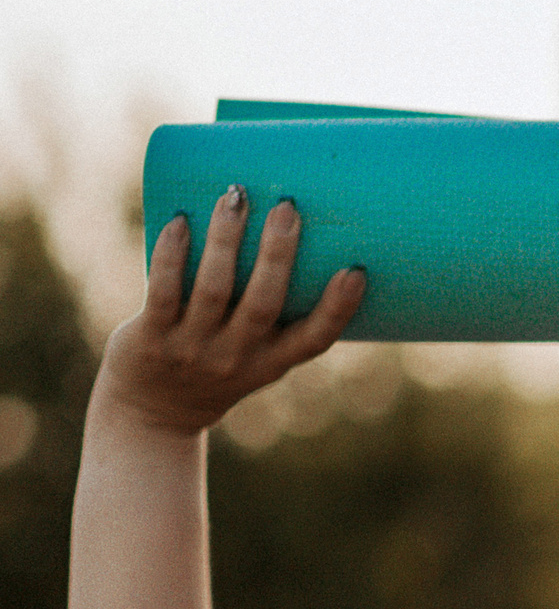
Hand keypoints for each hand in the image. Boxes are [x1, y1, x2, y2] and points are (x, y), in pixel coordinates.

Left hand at [96, 190, 366, 438]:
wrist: (155, 411)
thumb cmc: (212, 366)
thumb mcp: (252, 355)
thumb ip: (268, 314)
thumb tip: (281, 233)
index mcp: (270, 364)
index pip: (313, 340)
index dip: (337, 308)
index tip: (355, 271)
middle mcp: (236, 358)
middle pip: (263, 304)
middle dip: (277, 254)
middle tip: (288, 207)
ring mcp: (194, 349)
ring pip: (214, 289)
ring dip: (226, 240)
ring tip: (235, 197)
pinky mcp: (153, 338)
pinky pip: (163, 289)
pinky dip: (173, 253)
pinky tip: (181, 221)